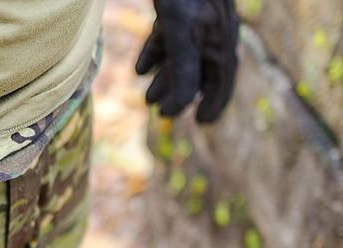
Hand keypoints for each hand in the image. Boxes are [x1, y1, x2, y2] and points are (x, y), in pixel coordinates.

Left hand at [135, 0, 239, 123]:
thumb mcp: (182, 32)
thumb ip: (183, 69)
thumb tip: (175, 108)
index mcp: (219, 38)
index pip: (222, 77)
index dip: (214, 101)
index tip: (203, 122)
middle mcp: (211, 28)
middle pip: (201, 69)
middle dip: (183, 94)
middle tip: (167, 114)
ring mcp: (194, 17)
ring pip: (182, 55)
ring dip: (165, 78)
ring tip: (147, 98)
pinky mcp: (175, 6)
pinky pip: (168, 35)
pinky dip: (155, 54)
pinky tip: (140, 69)